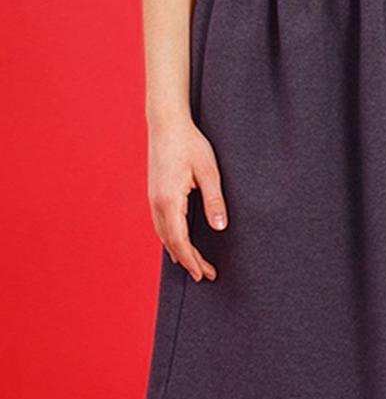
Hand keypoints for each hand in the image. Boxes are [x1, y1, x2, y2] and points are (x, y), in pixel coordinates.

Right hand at [147, 117, 227, 281]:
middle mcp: (156, 203)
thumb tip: (220, 228)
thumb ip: (214, 201)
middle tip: (204, 276)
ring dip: (178, 252)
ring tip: (192, 266)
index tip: (205, 274)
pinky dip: (170, 240)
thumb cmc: (190, 143)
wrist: (166, 122)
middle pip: (171, 243)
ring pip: (163, 235)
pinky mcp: (154, 193)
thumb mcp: (209, 171)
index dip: (192, 260)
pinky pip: (160, 225)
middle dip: (188, 261)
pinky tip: (177, 245)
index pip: (180, 241)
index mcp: (169, 201)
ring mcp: (153, 198)